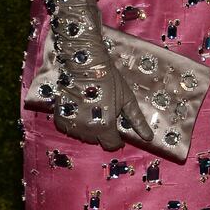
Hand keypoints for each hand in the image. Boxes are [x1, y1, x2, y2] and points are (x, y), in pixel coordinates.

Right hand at [53, 37, 153, 151]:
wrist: (84, 63)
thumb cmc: (109, 79)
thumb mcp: (127, 99)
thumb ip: (136, 120)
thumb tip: (148, 137)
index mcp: (105, 126)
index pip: (111, 145)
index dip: (117, 141)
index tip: (118, 135)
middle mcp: (88, 129)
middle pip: (98, 141)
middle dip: (104, 132)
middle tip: (105, 116)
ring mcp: (72, 124)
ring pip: (84, 136)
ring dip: (90, 128)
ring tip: (94, 111)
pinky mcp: (60, 118)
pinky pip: (70, 129)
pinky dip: (76, 124)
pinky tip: (82, 111)